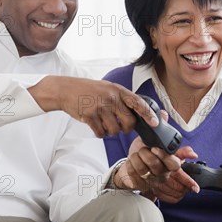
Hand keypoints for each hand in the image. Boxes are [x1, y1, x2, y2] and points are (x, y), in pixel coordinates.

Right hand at [28, 76, 157, 136]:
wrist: (66, 90)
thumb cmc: (90, 90)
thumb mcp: (109, 88)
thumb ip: (122, 99)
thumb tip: (139, 114)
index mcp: (118, 90)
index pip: (138, 102)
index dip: (148, 114)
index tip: (155, 122)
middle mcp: (111, 98)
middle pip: (129, 122)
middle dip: (126, 128)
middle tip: (119, 125)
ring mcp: (100, 107)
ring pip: (115, 130)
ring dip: (111, 131)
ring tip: (104, 123)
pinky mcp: (89, 116)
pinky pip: (101, 133)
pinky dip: (100, 133)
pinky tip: (96, 125)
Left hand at [113, 111, 199, 196]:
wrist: (132, 164)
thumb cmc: (145, 153)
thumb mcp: (154, 140)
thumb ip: (160, 127)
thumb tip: (164, 114)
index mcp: (170, 164)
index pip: (174, 164)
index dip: (164, 156)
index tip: (155, 148)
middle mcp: (162, 174)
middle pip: (156, 165)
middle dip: (145, 154)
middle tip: (143, 149)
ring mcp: (151, 181)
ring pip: (143, 170)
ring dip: (136, 159)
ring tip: (136, 154)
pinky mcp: (139, 185)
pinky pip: (133, 175)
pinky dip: (129, 166)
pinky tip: (131, 162)